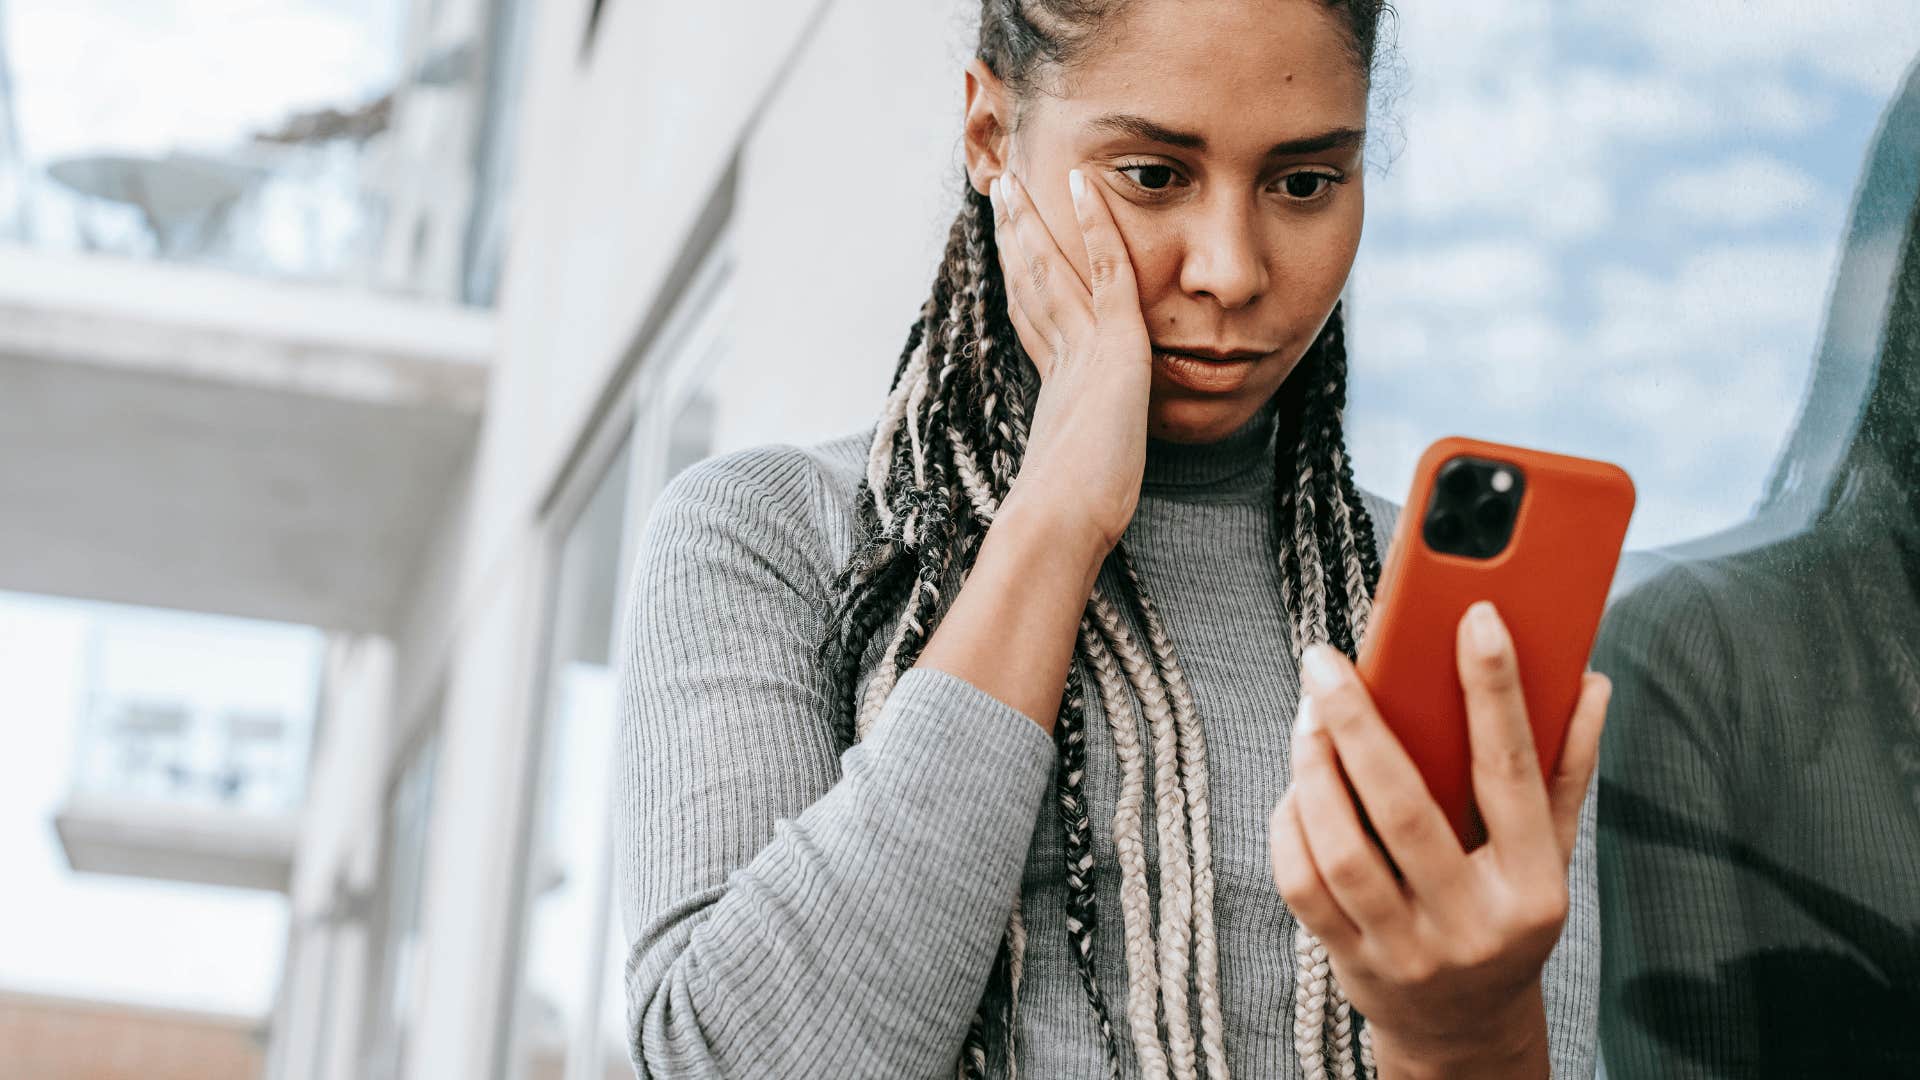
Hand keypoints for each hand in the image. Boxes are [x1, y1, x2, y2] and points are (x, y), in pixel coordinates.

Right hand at [988, 165, 1152, 557]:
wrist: (1063, 521)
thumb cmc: (1072, 522)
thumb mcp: (1083, 485)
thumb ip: (1080, 471)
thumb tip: (1067, 501)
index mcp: (1053, 388)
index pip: (1034, 319)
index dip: (1020, 279)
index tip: (1010, 250)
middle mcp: (1059, 359)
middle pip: (1030, 283)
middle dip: (1015, 237)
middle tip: (999, 193)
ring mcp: (1081, 347)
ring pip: (1052, 268)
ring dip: (1032, 220)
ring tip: (1014, 180)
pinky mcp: (1111, 342)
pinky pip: (1107, 268)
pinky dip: (1096, 224)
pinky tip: (1084, 184)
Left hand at [1267, 600, 1610, 1076]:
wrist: (1466, 1031)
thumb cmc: (1506, 916)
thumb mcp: (1551, 853)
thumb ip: (1566, 768)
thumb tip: (1591, 681)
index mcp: (1534, 884)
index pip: (1513, 773)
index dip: (1496, 691)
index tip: (1475, 616)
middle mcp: (1473, 922)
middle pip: (1405, 809)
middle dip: (1358, 723)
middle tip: (1323, 661)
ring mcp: (1409, 949)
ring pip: (1343, 849)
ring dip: (1312, 771)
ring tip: (1307, 715)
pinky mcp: (1352, 962)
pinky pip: (1303, 883)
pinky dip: (1291, 824)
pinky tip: (1297, 785)